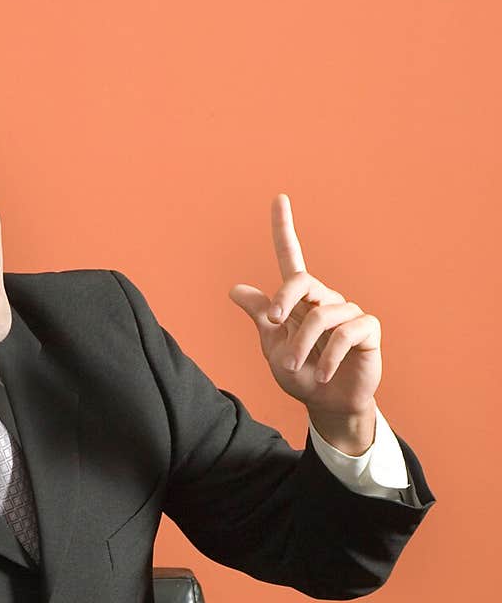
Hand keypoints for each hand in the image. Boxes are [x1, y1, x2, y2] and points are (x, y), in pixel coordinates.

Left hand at [229, 195, 380, 454]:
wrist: (327, 404)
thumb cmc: (301, 375)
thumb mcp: (273, 347)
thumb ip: (261, 317)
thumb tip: (235, 289)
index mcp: (300, 301)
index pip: (291, 258)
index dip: (284, 229)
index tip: (279, 198)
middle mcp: (325, 299)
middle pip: (301, 282)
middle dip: (283, 302)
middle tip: (273, 326)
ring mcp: (348, 312)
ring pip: (320, 316)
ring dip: (302, 346)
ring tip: (296, 370)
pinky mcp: (367, 330)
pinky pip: (344, 334)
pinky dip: (328, 358)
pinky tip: (323, 375)